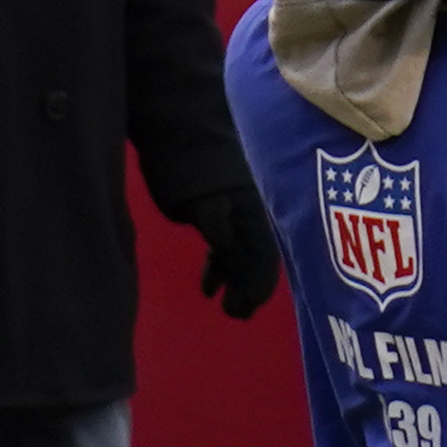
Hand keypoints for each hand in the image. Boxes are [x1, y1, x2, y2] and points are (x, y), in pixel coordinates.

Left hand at [180, 181, 283, 319]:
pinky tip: (207, 287)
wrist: (180, 131)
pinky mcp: (219, 211)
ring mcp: (236, 213)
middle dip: (248, 289)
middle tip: (236, 315)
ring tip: (224, 306)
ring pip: (242, 254)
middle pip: (257, 259)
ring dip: (234, 282)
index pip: (265, 259)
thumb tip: (239, 271)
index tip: (247, 309)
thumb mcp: (208, 209)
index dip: (258, 286)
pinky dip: (219, 268)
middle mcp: (252, 216)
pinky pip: (227, 246)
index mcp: (255, 216)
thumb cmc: (193, 170)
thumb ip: (225, 239)